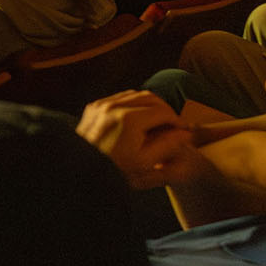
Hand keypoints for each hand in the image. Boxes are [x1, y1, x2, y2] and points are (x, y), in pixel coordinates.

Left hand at [77, 91, 200, 189]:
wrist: (80, 171)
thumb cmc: (114, 171)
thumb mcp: (145, 163)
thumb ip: (168, 145)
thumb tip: (185, 133)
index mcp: (129, 119)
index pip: (163, 111)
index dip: (177, 120)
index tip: (183, 130)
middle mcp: (114, 106)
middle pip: (150, 97)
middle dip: (165, 109)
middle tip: (173, 124)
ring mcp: (102, 104)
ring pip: (135, 95)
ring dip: (150, 104)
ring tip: (158, 122)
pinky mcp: (93, 107)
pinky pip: (119, 98)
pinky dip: (133, 104)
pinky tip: (138, 119)